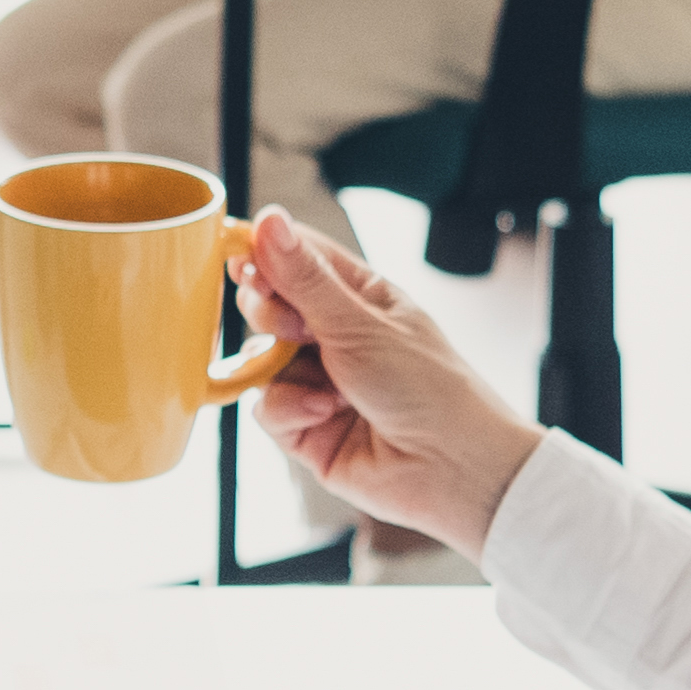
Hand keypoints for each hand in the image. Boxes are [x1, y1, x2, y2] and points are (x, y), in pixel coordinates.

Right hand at [229, 208, 539, 553]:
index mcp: (359, 297)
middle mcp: (335, 336)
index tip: (239, 258)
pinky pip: (266, 406)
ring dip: (285, 371)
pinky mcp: (305, 426)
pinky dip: (290, 409)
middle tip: (293, 328)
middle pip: (268, 305)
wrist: (451, 469)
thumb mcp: (361, 325)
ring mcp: (318, 381)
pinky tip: (326, 414)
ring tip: (327, 387)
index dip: (264, 254)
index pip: (298, 258)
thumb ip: (304, 279)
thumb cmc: (428, 388)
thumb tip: (269, 220)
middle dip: (270, 314)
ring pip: (260, 360)